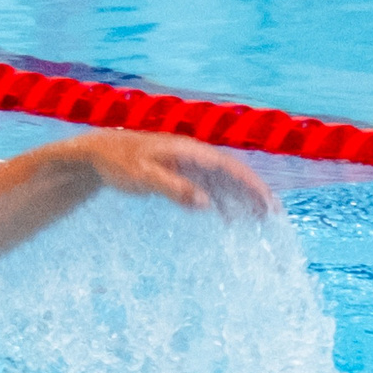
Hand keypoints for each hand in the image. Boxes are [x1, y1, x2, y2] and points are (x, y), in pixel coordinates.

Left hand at [63, 131, 277, 214]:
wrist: (98, 154)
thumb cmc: (119, 163)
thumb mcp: (143, 177)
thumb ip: (174, 188)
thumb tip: (205, 204)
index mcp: (189, 151)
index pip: (229, 168)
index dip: (251, 185)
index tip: (268, 203)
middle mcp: (193, 156)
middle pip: (231, 175)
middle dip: (254, 193)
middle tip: (274, 216)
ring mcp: (187, 164)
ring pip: (221, 183)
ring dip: (241, 199)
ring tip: (259, 220)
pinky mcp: (178, 174)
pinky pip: (207, 188)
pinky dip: (220, 202)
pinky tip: (228, 220)